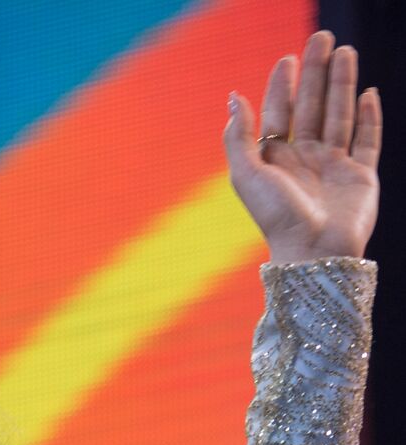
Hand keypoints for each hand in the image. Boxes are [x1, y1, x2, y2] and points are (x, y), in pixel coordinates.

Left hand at [224, 30, 381, 264]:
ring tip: (346, 51)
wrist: (313, 250)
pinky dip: (369, 117)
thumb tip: (233, 97)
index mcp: (275, 160)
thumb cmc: (276, 216)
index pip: (279, 113)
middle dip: (317, 72)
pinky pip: (367, 140)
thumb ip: (239, 136)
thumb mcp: (247, 174)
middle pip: (311, 106)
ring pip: (339, 115)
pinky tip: (368, 94)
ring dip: (342, 84)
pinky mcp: (361, 176)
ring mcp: (334, 167)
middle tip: (322, 37)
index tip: (287, 58)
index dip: (282, 85)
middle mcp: (304, 160)